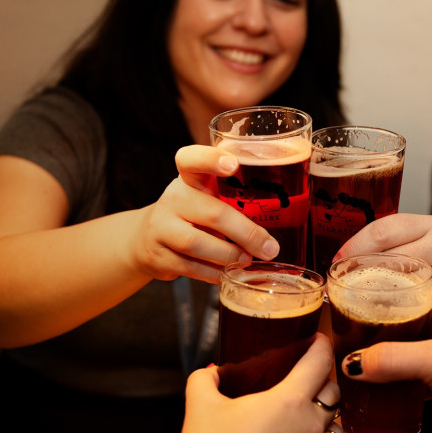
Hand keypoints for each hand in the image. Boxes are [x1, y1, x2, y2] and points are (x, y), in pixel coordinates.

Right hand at [127, 145, 279, 282]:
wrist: (148, 238)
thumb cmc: (192, 213)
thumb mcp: (206, 194)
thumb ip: (234, 193)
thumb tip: (283, 206)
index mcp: (189, 178)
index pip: (192, 159)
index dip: (211, 159)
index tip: (233, 164)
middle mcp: (173, 198)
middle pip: (212, 212)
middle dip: (246, 233)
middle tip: (270, 248)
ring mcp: (162, 227)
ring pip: (197, 243)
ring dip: (229, 256)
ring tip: (248, 260)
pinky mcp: (159, 255)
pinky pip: (191, 268)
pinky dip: (215, 273)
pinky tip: (229, 273)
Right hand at [173, 335, 343, 432]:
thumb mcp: (199, 405)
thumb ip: (205, 378)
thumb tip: (211, 371)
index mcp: (289, 401)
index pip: (320, 363)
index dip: (322, 346)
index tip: (319, 340)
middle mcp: (310, 427)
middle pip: (335, 394)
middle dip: (323, 381)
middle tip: (307, 377)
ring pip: (335, 428)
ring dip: (324, 416)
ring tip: (305, 413)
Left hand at [335, 214, 431, 327]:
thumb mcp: (429, 239)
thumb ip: (396, 243)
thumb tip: (344, 258)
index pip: (382, 231)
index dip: (353, 248)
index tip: (338, 263)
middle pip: (388, 260)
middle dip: (359, 277)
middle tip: (340, 290)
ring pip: (401, 288)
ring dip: (374, 300)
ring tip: (356, 309)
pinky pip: (420, 312)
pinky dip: (399, 320)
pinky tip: (385, 325)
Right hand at [340, 282, 431, 432]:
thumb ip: (391, 359)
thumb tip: (352, 362)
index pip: (410, 280)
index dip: (381, 283)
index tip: (353, 290)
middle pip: (407, 311)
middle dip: (378, 318)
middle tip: (348, 324)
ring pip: (412, 339)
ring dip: (388, 347)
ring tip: (359, 352)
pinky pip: (420, 365)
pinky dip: (401, 370)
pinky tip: (384, 382)